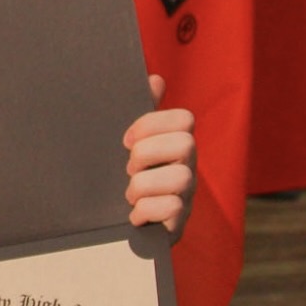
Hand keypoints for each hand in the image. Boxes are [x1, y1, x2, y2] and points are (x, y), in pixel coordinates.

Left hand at [122, 75, 195, 243]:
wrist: (117, 226)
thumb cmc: (128, 177)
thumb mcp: (131, 144)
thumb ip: (143, 114)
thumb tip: (154, 79)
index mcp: (176, 144)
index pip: (184, 118)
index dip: (152, 124)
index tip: (125, 140)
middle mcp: (188, 167)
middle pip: (186, 144)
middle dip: (148, 153)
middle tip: (129, 168)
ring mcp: (187, 196)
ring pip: (181, 178)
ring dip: (143, 186)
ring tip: (130, 195)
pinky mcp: (179, 224)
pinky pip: (172, 209)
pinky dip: (145, 211)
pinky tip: (134, 216)